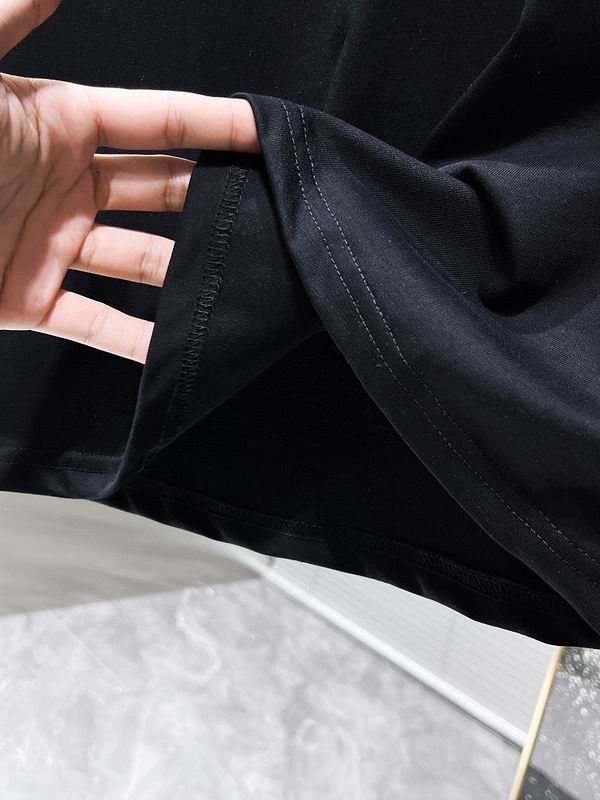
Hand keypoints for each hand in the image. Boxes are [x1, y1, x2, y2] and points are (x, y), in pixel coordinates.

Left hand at [0, 0, 258, 362]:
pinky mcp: (31, 301)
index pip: (157, 121)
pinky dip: (135, 342)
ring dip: (186, 273)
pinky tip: (175, 350)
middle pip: (164, 192)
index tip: (266, 129)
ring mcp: (55, 246)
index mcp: (61, 124)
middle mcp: (69, 186)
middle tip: (272, 212)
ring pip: (141, 261)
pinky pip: (96, 324)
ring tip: (239, 283)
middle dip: (216, 198)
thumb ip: (7, 19)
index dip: (214, 122)